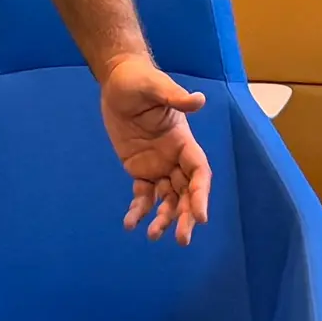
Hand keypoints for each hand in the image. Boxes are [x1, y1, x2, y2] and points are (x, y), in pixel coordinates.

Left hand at [100, 60, 212, 243]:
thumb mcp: (156, 86)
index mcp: (184, 141)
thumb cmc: (140, 80)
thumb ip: (175, 97)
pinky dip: (139, 211)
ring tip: (153, 236)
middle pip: (187, 193)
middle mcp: (175, 158)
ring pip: (167, 199)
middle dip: (186, 216)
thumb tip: (199, 100)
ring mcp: (158, 165)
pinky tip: (130, 224)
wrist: (119, 82)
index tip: (200, 216)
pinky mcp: (139, 169)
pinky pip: (142, 195)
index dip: (202, 194)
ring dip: (163, 218)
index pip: (199, 172)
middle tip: (183, 240)